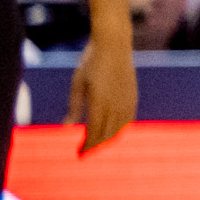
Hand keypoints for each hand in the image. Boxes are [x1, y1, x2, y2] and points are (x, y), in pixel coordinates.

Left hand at [68, 30, 135, 155]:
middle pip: (108, 134)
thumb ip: (73, 107)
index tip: (79, 154)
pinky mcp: (133, 97)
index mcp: (100, 102)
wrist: (114, 45)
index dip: (87, 146)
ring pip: (120, 129)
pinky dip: (121, 130)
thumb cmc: (91, 63)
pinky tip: (114, 132)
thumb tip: (66, 127)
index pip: (94, 132)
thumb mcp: (77, 84)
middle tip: (86, 153)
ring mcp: (127, 101)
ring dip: (109, 140)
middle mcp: (116, 105)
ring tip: (98, 145)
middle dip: (97, 146)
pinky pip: (129, 120)